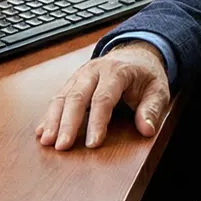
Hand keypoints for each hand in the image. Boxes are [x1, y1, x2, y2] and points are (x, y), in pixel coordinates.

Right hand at [34, 42, 169, 150]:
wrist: (135, 54)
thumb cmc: (146, 75)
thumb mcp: (159, 89)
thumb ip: (152, 109)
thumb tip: (147, 129)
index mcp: (116, 71)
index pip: (103, 98)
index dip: (97, 122)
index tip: (92, 144)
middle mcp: (94, 71)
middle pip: (77, 97)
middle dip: (68, 123)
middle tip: (62, 146)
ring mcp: (80, 75)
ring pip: (62, 96)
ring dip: (52, 120)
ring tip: (46, 141)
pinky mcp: (72, 82)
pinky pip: (58, 98)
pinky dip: (48, 116)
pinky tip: (41, 131)